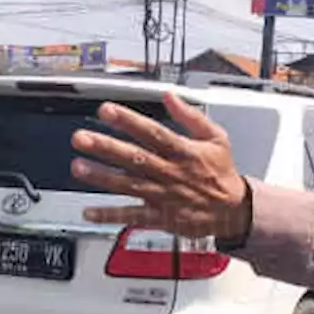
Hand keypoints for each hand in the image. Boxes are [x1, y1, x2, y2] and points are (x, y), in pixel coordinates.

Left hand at [70, 92, 249, 238]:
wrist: (234, 211)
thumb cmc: (221, 173)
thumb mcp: (216, 138)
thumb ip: (191, 116)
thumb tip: (170, 96)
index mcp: (184, 151)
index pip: (153, 132)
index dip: (129, 121)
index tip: (106, 111)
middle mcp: (171, 173)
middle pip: (135, 158)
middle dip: (106, 147)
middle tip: (82, 138)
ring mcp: (164, 196)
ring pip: (129, 185)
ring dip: (102, 177)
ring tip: (78, 167)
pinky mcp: (160, 217)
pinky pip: (132, 216)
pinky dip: (110, 215)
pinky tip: (89, 210)